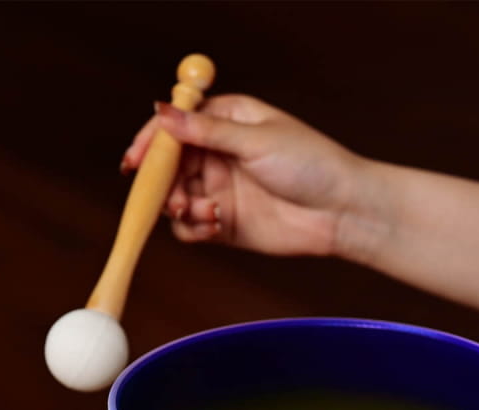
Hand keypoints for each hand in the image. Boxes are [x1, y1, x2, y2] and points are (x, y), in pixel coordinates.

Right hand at [122, 95, 382, 259]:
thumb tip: (163, 112)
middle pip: (168, 166)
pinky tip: (212, 223)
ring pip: (175, 198)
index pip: (175, 127)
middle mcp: (219, 156)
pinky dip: (193, 227)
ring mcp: (221, 191)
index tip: (135, 161)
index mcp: (226, 122)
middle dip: (162, 181)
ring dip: (176, 206)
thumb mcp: (255, 140)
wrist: (343, 212)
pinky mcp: (227, 225)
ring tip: (198, 210)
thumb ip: (206, 131)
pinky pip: (192, 227)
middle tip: (170, 195)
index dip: (151, 143)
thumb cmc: (311, 165)